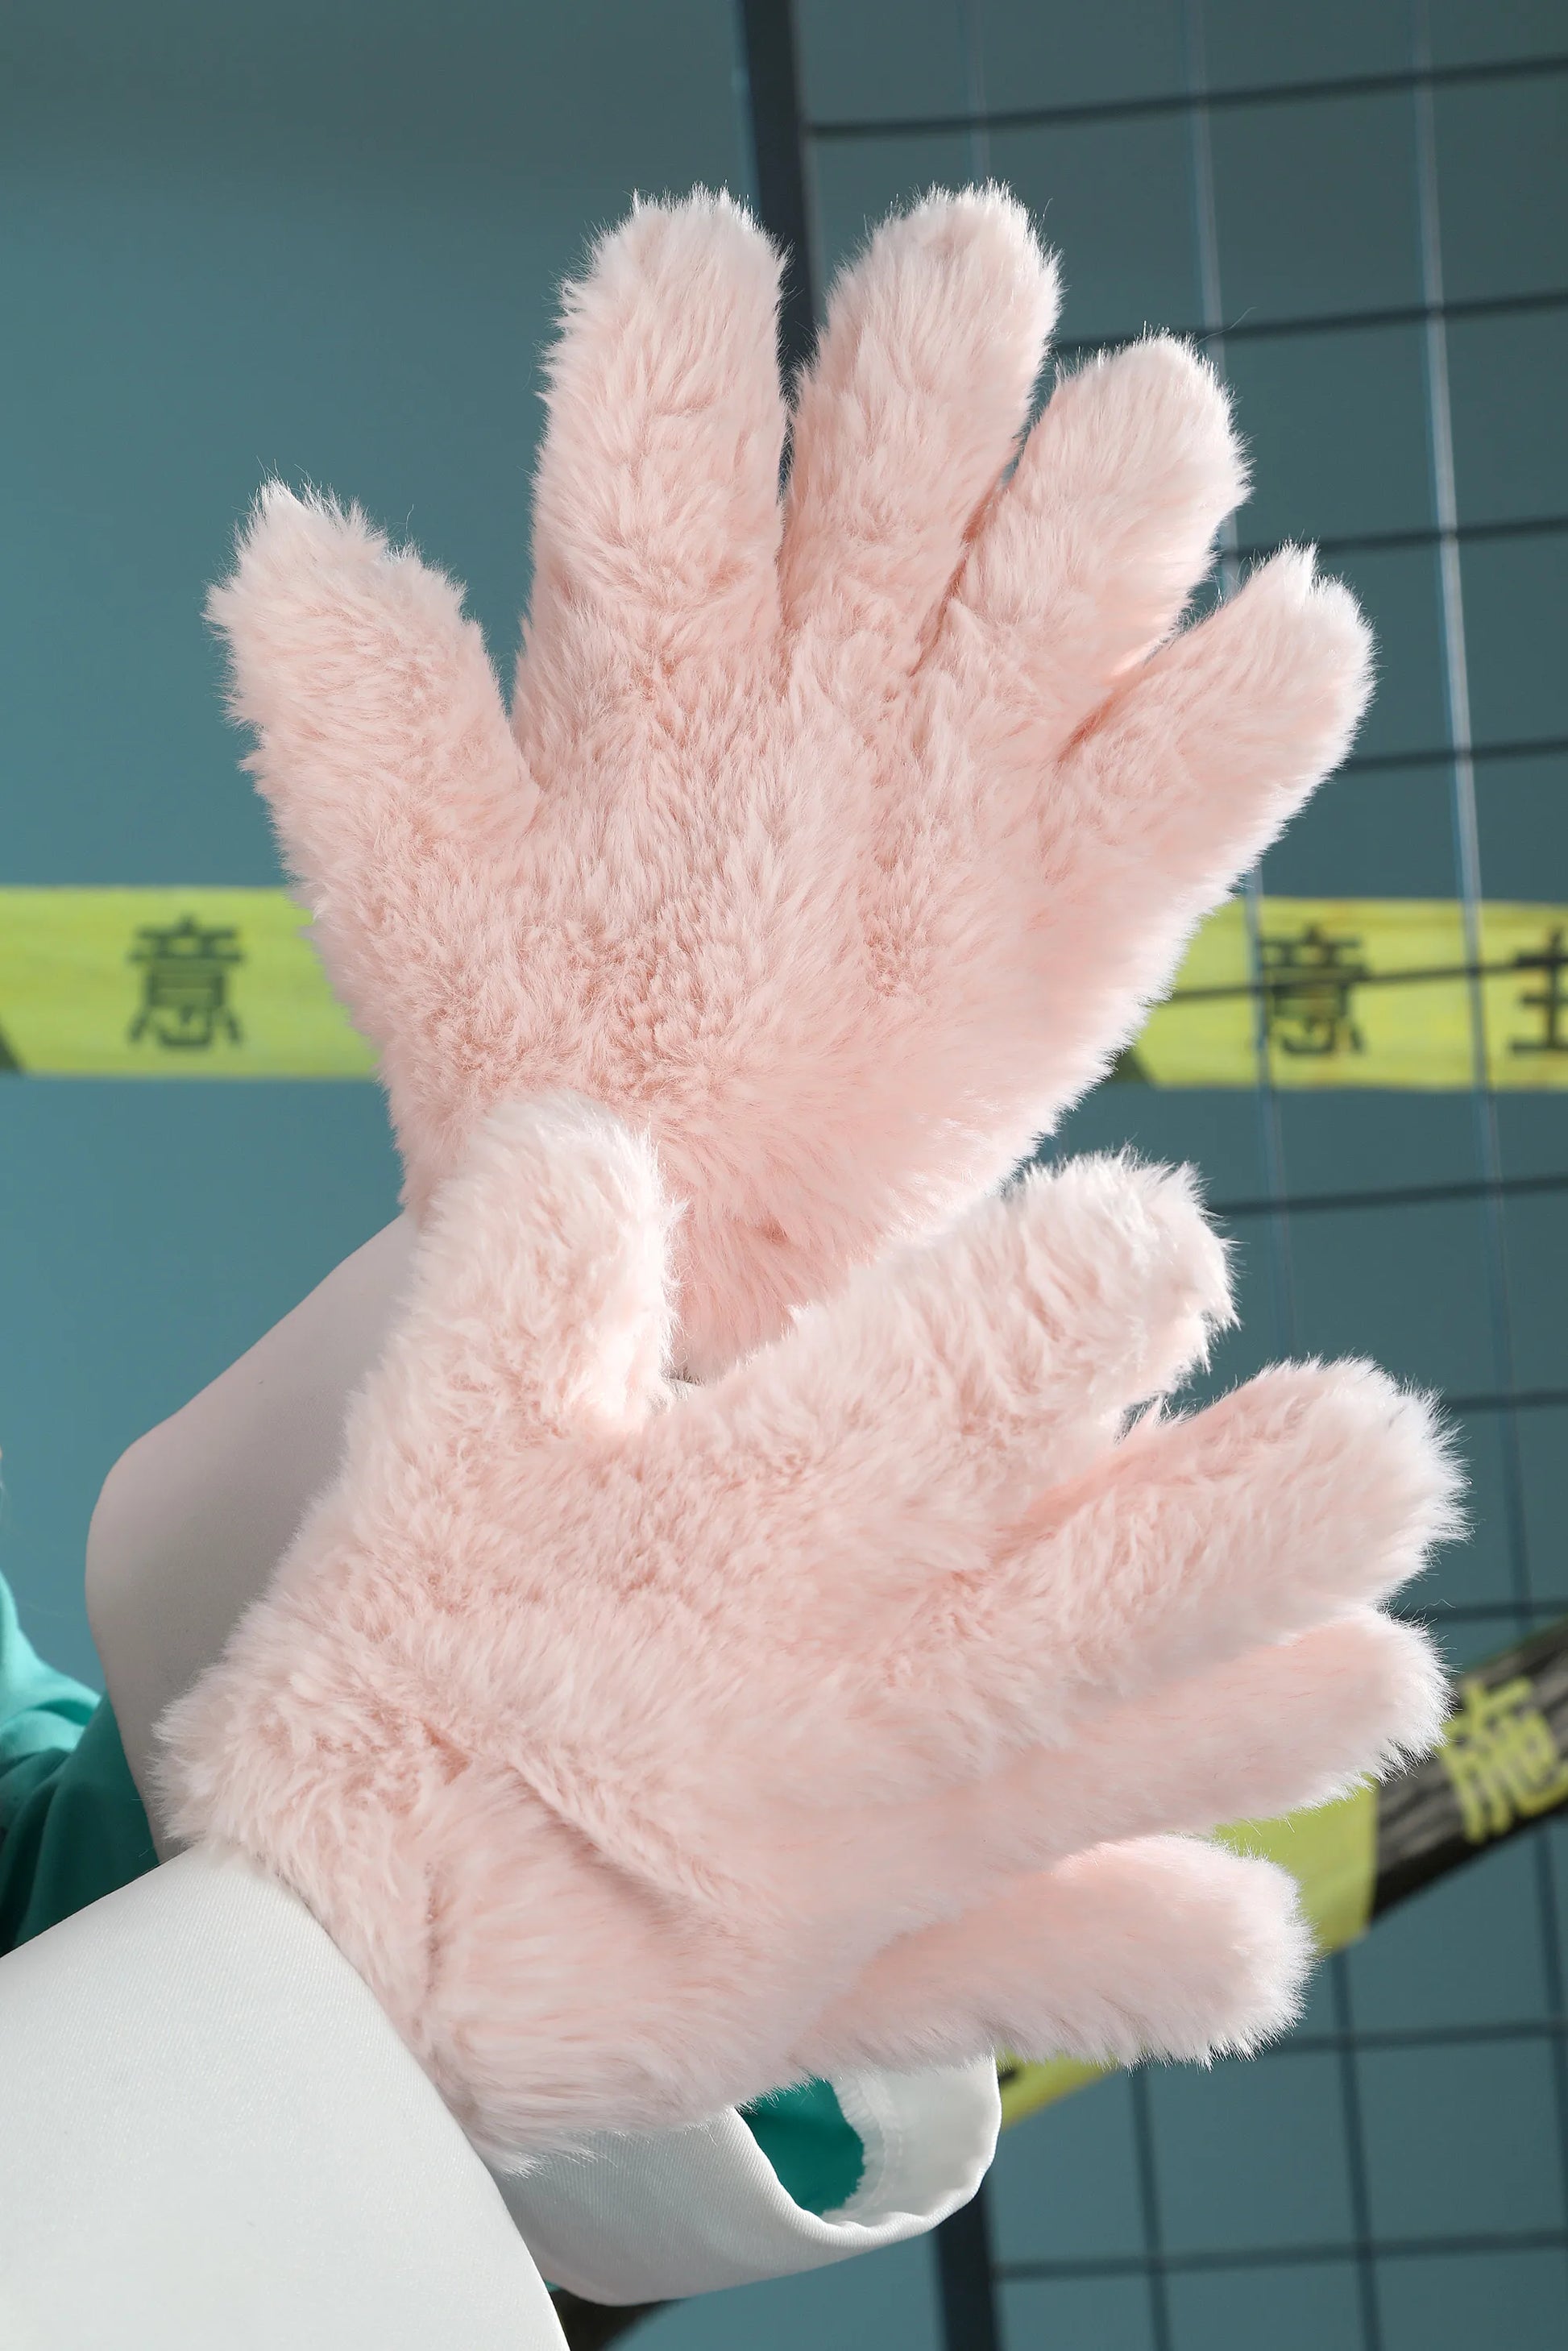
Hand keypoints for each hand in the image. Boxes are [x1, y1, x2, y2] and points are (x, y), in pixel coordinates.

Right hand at [160, 1104, 1452, 2162]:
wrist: (334, 1959)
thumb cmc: (393, 1670)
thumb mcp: (420, 1437)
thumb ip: (522, 1272)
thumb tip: (588, 1135)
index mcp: (737, 1540)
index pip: (929, 1398)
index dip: (1062, 1306)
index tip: (1163, 1231)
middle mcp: (842, 1697)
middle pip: (1082, 1609)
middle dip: (1245, 1528)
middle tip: (1390, 1447)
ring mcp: (872, 1856)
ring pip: (1096, 1781)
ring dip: (1248, 1728)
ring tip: (1386, 1675)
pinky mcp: (862, 1979)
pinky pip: (1025, 1982)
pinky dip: (1146, 1967)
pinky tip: (1250, 1934)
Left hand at [208, 188, 1370, 1375]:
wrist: (693, 1253)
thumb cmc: (554, 1062)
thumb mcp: (422, 918)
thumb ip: (364, 734)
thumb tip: (293, 542)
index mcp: (662, 625)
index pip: (674, 389)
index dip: (688, 316)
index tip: (696, 306)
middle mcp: (840, 640)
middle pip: (920, 381)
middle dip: (939, 344)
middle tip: (926, 424)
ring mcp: (993, 741)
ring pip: (1108, 496)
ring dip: (1117, 479)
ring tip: (1073, 573)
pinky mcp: (1116, 869)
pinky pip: (1240, 723)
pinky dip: (1268, 677)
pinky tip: (1239, 675)